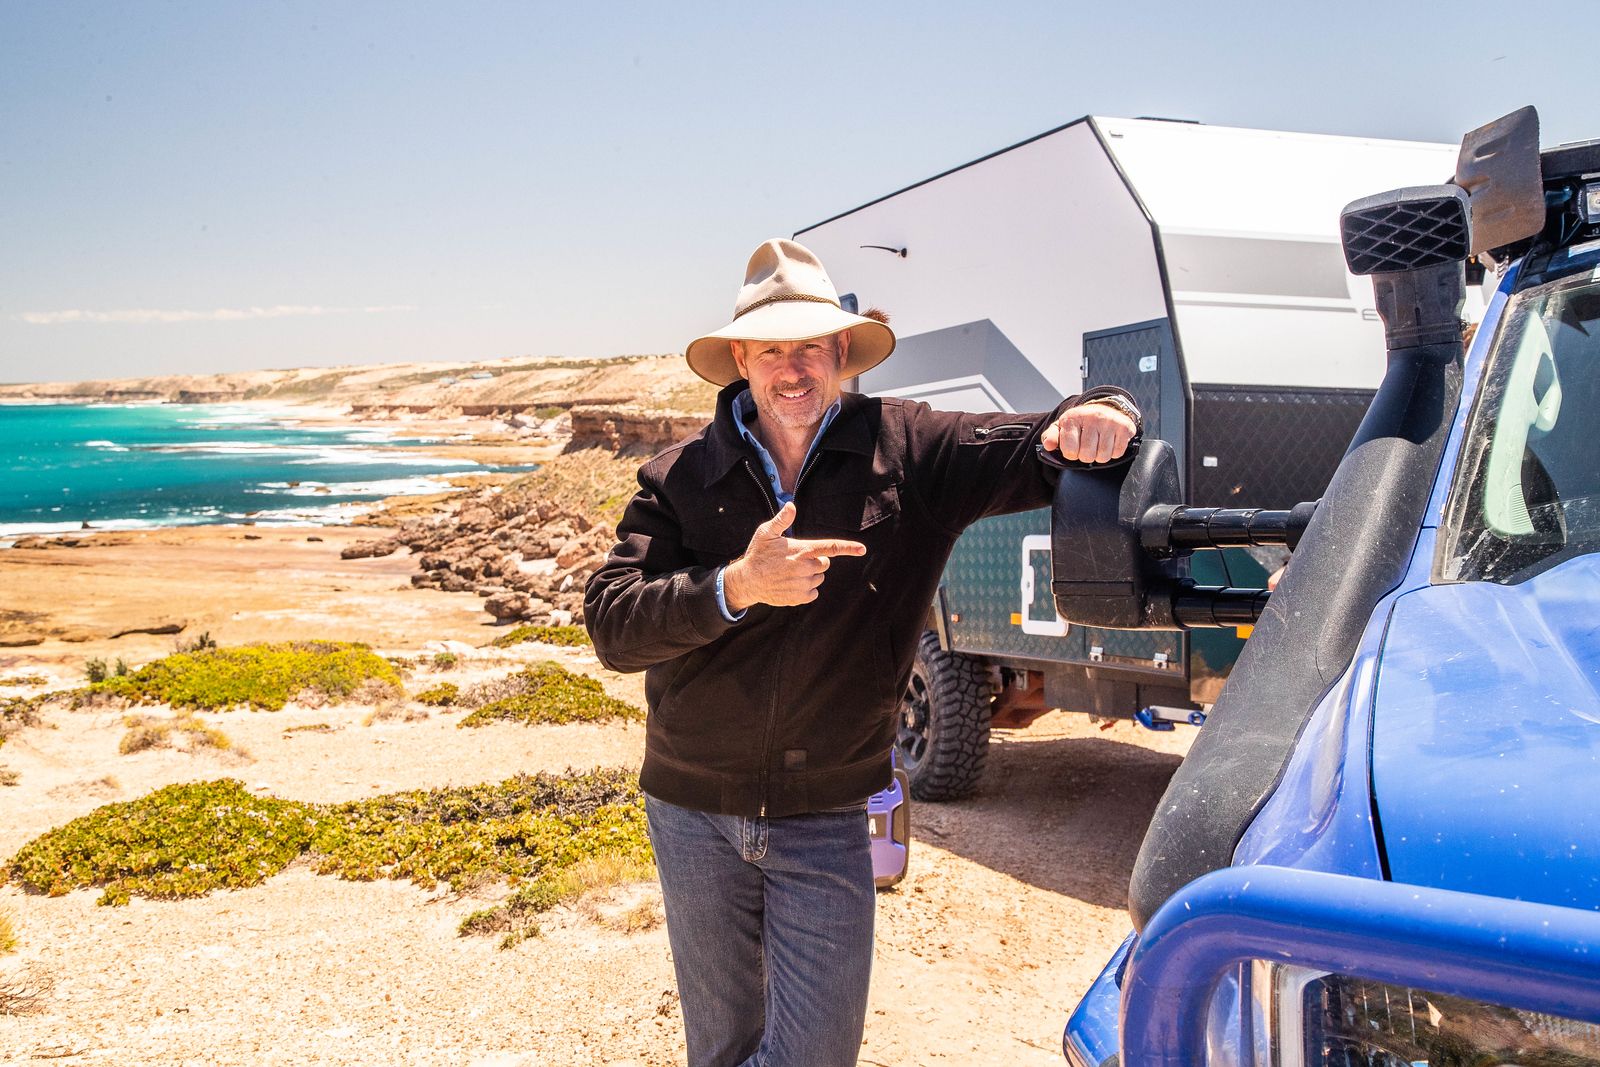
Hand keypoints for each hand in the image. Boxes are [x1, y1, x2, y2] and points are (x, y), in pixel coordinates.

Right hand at [723, 502, 866, 609]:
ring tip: (790, 572)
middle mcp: (805, 568)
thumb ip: (781, 520)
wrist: (748, 581)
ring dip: (810, 574)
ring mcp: (803, 584)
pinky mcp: (800, 597)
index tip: (862, 549)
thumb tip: (791, 505)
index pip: (830, 548)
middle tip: (796, 559)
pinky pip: (813, 592)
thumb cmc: (758, 554)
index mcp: (801, 550)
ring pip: (819, 577)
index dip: (848, 548)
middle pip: (825, 563)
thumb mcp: (766, 533)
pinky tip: (790, 583)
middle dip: (815, 561)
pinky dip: (806, 588)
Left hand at [1040, 403, 1136, 463]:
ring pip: (1103, 456)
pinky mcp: (1124, 427)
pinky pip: (1117, 453)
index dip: (1071, 453)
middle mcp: (1092, 417)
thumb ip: (1051, 437)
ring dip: (1100, 455)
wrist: (1103, 408)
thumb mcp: (1061, 427)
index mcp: (1073, 418)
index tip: (1073, 447)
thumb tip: (1048, 445)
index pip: (1069, 451)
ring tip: (1098, 444)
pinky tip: (1109, 442)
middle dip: (1086, 456)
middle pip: (1087, 456)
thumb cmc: (1080, 423)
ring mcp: (1109, 422)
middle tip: (1087, 446)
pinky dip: (1113, 452)